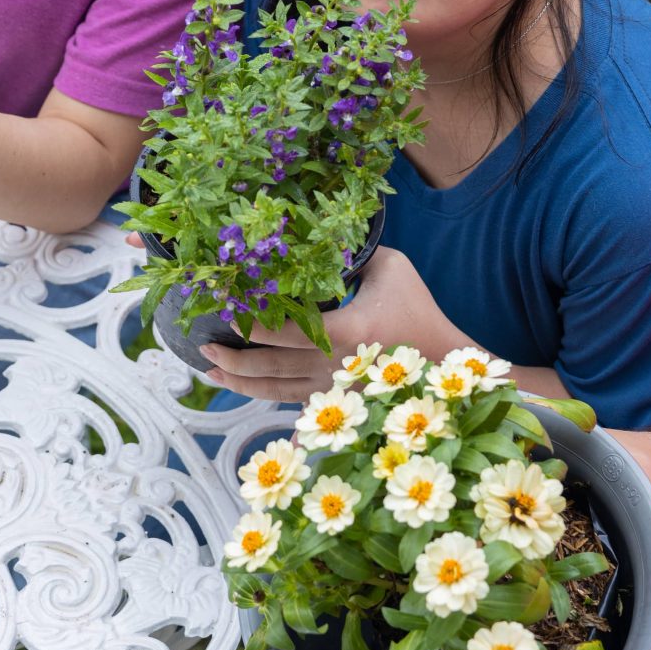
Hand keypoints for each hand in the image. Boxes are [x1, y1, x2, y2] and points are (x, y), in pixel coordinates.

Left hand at [200, 246, 461, 402]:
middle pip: (270, 367)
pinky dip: (274, 408)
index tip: (221, 313)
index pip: (282, 331)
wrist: (447, 360)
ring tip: (214, 375)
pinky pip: (300, 408)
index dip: (248, 323)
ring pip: (278, 392)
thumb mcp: (392, 269)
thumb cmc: (420, 311)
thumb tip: (321, 241)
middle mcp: (333, 365)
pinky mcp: (341, 401)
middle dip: (231, 359)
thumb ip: (355, 254)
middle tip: (203, 348)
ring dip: (242, 384)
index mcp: (343, 332)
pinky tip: (255, 408)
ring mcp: (335, 389)